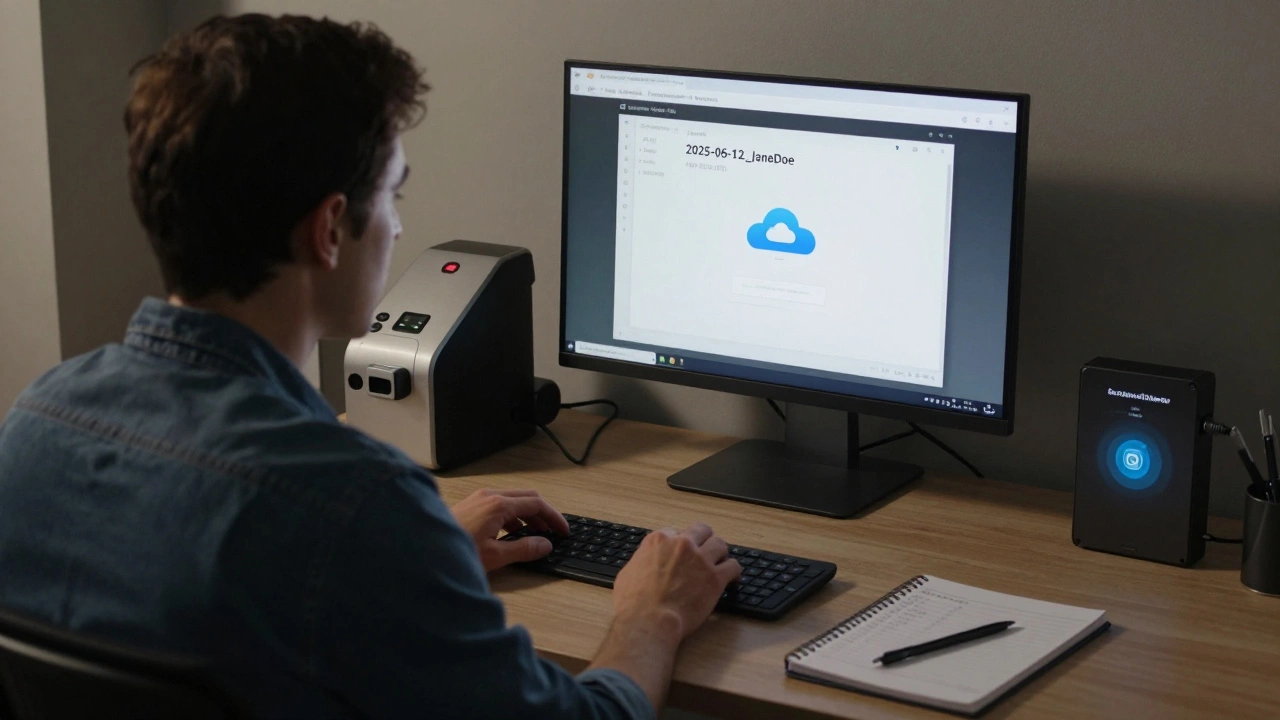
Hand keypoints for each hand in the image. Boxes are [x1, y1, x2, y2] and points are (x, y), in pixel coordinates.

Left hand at [450, 489, 569, 571]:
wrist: (421, 551)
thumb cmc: (454, 553)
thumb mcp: (494, 556)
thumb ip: (523, 549)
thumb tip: (544, 545)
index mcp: (498, 505)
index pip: (537, 504)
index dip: (554, 517)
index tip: (563, 530)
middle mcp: (489, 497)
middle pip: (527, 497)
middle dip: (543, 514)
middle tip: (553, 531)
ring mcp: (478, 499)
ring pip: (513, 500)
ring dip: (528, 514)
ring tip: (535, 534)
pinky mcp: (470, 505)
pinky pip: (499, 504)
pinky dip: (513, 515)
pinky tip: (512, 532)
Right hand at [612, 522, 741, 639]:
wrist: (649, 620)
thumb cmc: (633, 602)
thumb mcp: (628, 572)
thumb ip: (641, 561)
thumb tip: (645, 562)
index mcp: (659, 540)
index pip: (677, 532)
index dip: (681, 544)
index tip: (683, 554)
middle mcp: (682, 544)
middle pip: (702, 530)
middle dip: (704, 540)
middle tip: (705, 552)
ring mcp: (700, 559)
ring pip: (720, 544)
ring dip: (720, 554)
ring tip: (720, 564)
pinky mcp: (715, 577)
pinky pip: (733, 566)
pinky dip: (734, 573)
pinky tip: (732, 580)